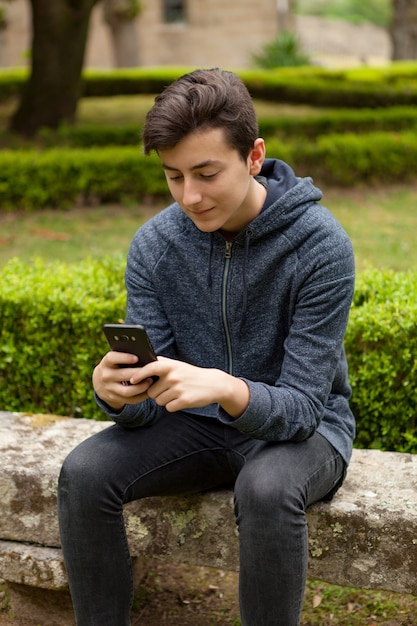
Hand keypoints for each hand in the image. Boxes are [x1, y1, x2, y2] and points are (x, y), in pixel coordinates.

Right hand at [92, 351, 154, 410]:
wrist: (100, 382)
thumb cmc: (115, 366)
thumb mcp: (115, 360)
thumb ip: (126, 356)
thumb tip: (145, 355)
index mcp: (106, 363)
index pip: (112, 358)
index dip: (124, 357)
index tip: (137, 358)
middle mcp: (105, 376)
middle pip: (123, 375)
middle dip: (138, 373)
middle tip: (151, 371)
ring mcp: (109, 389)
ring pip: (127, 391)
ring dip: (141, 387)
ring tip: (150, 381)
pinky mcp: (114, 398)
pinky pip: (130, 400)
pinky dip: (141, 396)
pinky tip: (148, 391)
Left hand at [129, 356, 249, 417]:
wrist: (213, 384)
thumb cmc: (190, 374)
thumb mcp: (177, 365)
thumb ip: (160, 365)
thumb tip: (138, 369)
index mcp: (170, 366)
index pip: (149, 368)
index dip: (139, 375)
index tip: (132, 380)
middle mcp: (173, 376)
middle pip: (151, 392)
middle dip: (156, 393)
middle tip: (168, 390)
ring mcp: (179, 389)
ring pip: (159, 401)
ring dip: (165, 400)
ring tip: (177, 394)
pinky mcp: (184, 401)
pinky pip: (168, 408)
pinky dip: (173, 406)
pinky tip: (182, 399)